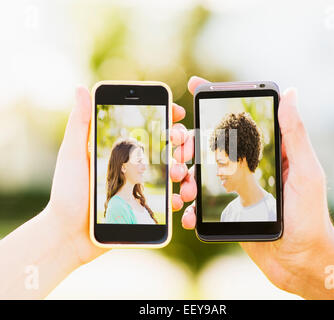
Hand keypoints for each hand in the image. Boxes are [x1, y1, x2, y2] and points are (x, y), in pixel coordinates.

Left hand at [46, 86, 195, 265]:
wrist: (69, 235)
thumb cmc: (67, 193)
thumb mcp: (73, 155)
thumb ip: (80, 123)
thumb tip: (81, 88)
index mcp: (120, 152)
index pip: (147, 129)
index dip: (165, 117)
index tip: (177, 113)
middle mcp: (134, 167)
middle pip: (167, 149)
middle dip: (180, 143)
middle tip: (180, 145)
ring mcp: (141, 188)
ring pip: (173, 174)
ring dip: (183, 170)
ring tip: (179, 173)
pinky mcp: (144, 208)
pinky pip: (168, 202)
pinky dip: (177, 199)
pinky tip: (176, 199)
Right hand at [181, 76, 333, 295]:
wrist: (299, 260)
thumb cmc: (309, 217)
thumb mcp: (305, 172)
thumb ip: (295, 135)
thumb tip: (290, 94)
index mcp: (263, 154)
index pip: (237, 122)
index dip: (215, 102)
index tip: (195, 85)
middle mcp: (245, 168)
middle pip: (208, 147)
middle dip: (187, 145)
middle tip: (178, 151)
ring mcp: (234, 190)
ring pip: (198, 174)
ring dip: (183, 177)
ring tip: (183, 187)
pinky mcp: (226, 212)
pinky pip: (201, 206)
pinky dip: (190, 208)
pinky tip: (188, 212)